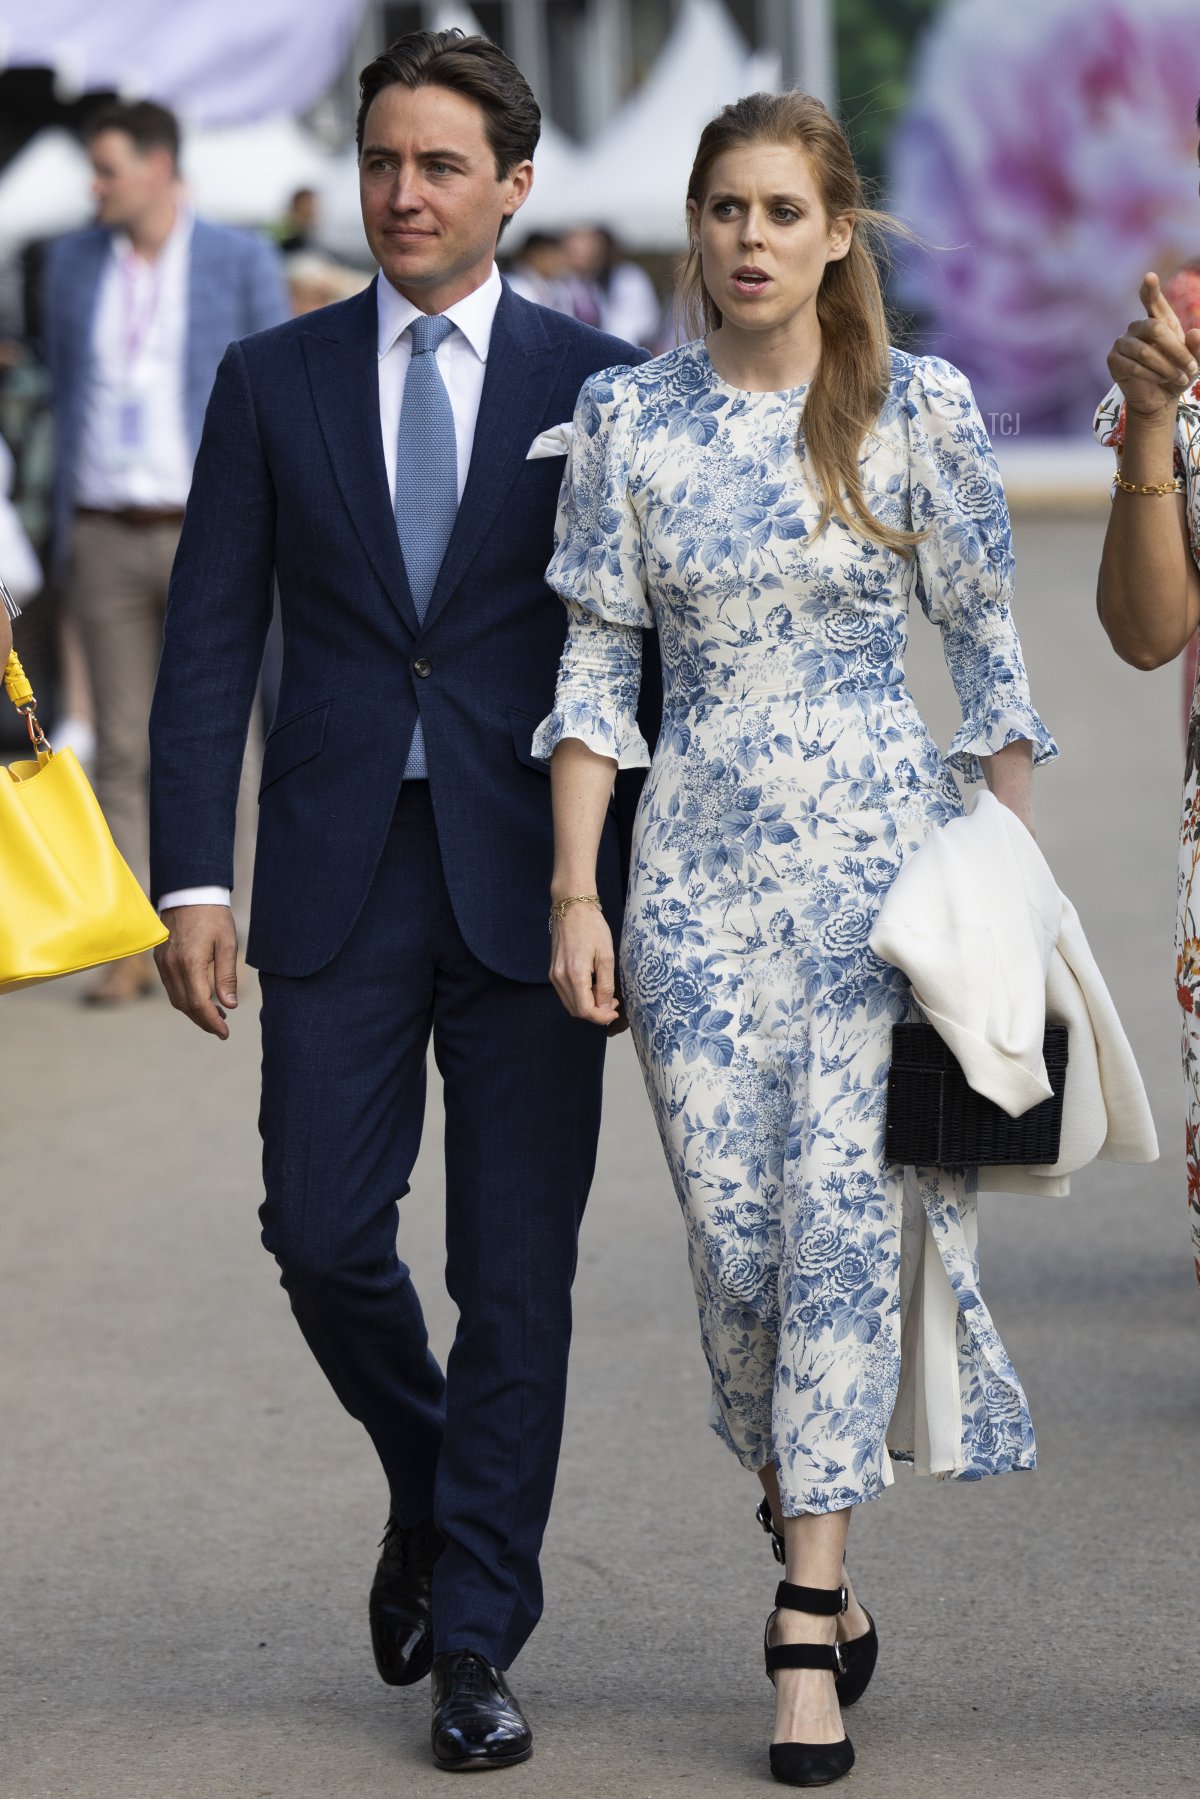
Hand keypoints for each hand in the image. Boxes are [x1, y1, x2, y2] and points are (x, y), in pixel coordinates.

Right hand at [155, 903, 238, 1038]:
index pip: (199, 1003)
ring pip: (175, 998)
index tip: (224, 1033)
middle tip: (221, 1029)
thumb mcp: (228, 944)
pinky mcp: (160, 958)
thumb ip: (227, 977)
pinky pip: (170, 986)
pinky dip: (184, 998)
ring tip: (215, 1015)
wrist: (189, 892)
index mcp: (190, 963)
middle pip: (185, 1005)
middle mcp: (172, 965)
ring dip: (193, 1011)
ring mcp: (163, 962)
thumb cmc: (213, 916)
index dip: (211, 1022)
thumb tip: (229, 1006)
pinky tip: (200, 997)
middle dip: (203, 1021)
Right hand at [549, 902, 620, 1026]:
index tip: (614, 1012)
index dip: (601, 1017)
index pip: (585, 1010)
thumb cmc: (592, 927)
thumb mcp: (606, 956)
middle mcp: (560, 978)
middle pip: (576, 1011)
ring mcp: (554, 975)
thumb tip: (605, 1006)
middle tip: (612, 1004)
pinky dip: (580, 997)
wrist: (572, 908)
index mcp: (574, 974)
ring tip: (604, 995)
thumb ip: (605, 985)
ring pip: (570, 1004)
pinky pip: (566, 994)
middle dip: (596, 1013)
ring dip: (587, 1006)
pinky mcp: (553, 971)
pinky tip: (592, 987)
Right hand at [1107, 273, 1199, 421]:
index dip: (1150, 290)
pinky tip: (1161, 381)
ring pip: (1144, 351)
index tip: (1149, 276)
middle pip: (1155, 329)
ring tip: (1179, 378)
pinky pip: (1133, 366)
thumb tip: (1194, 332)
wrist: (1160, 399)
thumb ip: (1199, 348)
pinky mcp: (1113, 360)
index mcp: (1158, 321)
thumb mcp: (1196, 361)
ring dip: (1166, 367)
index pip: (1152, 301)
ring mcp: (1123, 342)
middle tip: (1192, 369)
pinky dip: (1152, 375)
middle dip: (1176, 351)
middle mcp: (1138, 327)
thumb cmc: (1178, 374)